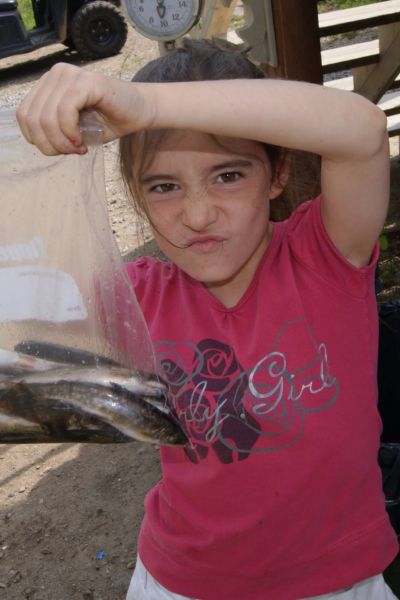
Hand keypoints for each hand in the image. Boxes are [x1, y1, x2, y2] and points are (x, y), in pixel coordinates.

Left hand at [16, 63, 154, 154]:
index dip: (38, 140)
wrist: (141, 111)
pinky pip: (65, 111)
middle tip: (71, 152)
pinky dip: (70, 132)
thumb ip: (54, 130)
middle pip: (33, 118)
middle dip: (50, 144)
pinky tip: (81, 141)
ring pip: (46, 117)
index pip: (24, 115)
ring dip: (62, 142)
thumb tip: (42, 143)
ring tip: (78, 148)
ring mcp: (70, 75)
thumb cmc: (110, 120)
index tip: (62, 150)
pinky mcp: (86, 81)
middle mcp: (56, 74)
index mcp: (49, 84)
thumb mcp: (74, 129)